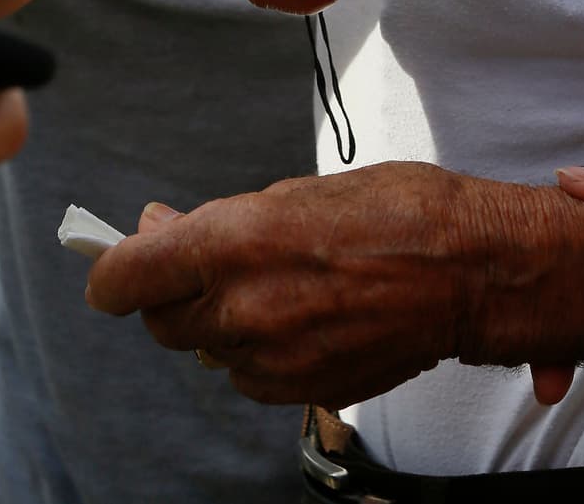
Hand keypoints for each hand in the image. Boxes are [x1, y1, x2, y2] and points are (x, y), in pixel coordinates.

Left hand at [86, 163, 583, 406]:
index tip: (114, 262)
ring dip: (221, 318)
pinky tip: (300, 312)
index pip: (126, 279)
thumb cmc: (396, 210)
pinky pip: (250, 375)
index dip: (112, 270)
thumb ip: (221, 221)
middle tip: (206, 255)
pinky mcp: (301, 391)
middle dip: (172, 291)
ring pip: (209, 349)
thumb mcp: (298, 191)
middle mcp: (244, 308)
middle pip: (162, 320)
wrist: (471, 271)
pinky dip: (258, 348)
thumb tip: (161, 230)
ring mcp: (272, 358)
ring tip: (276, 280)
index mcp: (237, 243)